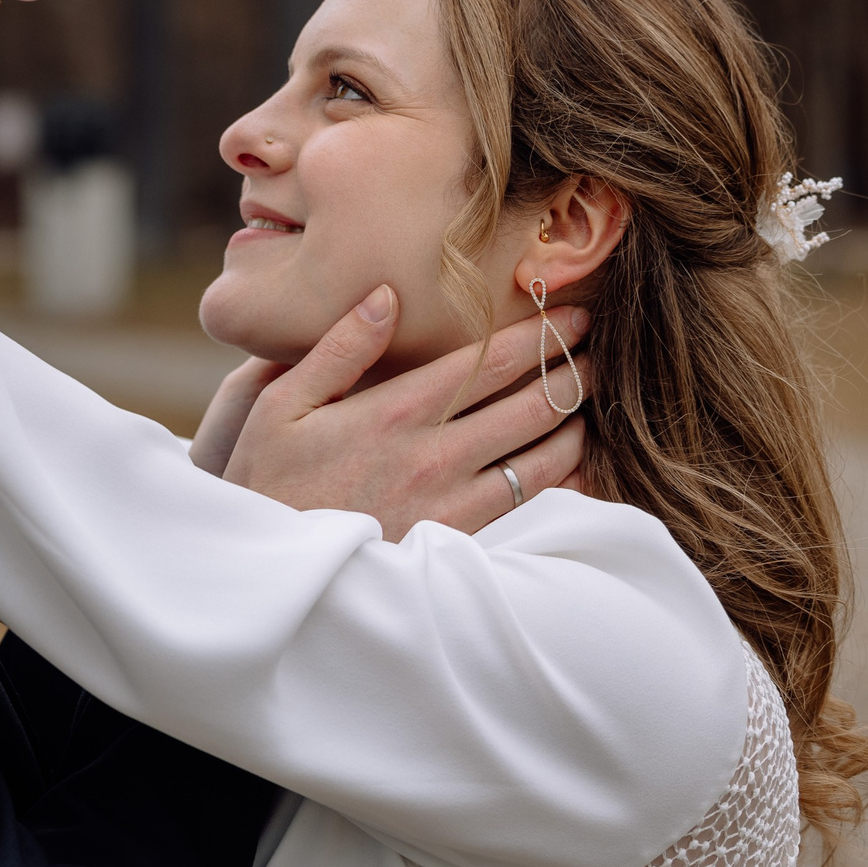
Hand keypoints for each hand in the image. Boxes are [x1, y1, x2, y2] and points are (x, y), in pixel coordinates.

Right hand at [215, 285, 590, 539]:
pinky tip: (577, 463)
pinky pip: (529, 505)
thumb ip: (339, 348)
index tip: (573, 315)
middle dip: (573, 371)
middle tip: (600, 349)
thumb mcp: (279, 404)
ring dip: (576, 423)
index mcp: (394, 411)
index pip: (490, 363)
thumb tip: (388, 295)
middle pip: (531, 405)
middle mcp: (434, 456)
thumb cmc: (267, 480)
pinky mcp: (459, 541)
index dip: (541, 335)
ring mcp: (452, 503)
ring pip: (542, 457)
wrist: (271, 571)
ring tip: (591, 401)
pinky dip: (563, 479)